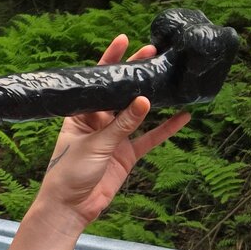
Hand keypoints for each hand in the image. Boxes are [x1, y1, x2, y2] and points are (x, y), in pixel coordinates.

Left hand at [35, 35, 189, 228]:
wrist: (70, 208)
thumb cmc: (68, 174)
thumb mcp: (95, 145)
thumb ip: (122, 124)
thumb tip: (144, 101)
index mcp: (80, 114)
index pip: (96, 83)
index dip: (109, 62)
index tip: (123, 41)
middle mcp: (97, 123)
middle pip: (119, 94)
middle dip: (134, 74)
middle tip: (152, 53)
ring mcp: (113, 138)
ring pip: (137, 114)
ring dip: (152, 98)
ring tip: (168, 77)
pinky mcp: (126, 155)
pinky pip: (149, 139)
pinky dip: (165, 129)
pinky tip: (182, 117)